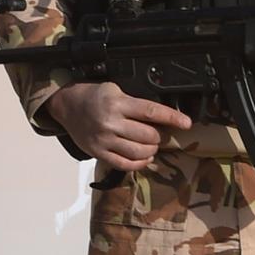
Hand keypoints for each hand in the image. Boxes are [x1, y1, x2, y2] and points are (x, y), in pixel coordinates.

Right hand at [46, 82, 192, 172]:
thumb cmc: (95, 96)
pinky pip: (124, 164)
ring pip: (139, 152)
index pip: (151, 112)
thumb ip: (136, 103)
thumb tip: (162, 117)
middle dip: (160, 136)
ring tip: (152, 144)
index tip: (187, 123)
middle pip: (148, 135)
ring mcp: (104, 140)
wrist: (67, 105)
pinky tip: (145, 157)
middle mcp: (111, 123)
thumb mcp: (116, 90)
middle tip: (162, 133)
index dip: (172, 118)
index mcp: (118, 103)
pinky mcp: (98, 153)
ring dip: (151, 149)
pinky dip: (140, 163)